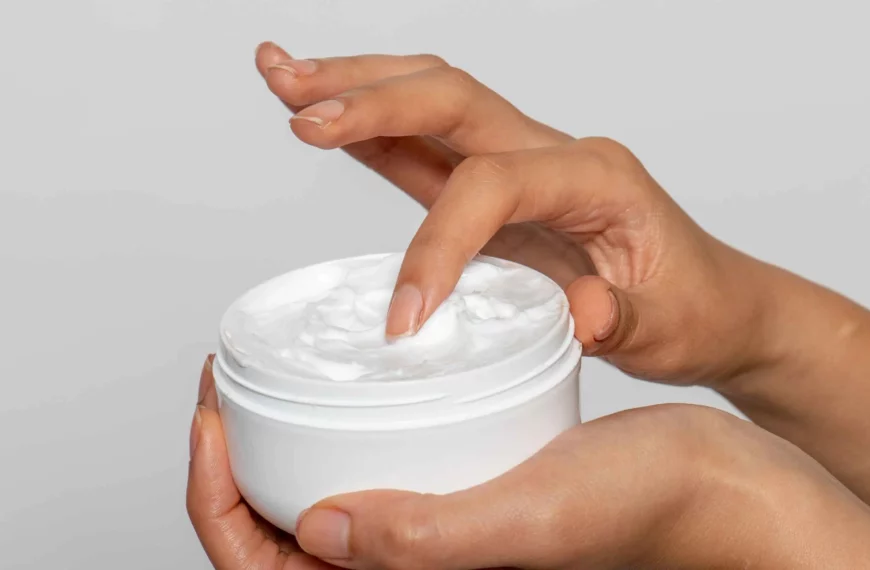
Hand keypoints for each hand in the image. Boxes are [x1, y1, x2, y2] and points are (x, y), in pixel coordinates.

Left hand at [188, 356, 869, 568]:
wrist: (702, 479)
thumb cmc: (639, 509)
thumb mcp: (526, 521)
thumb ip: (423, 540)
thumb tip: (319, 528)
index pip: (266, 566)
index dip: (214, 496)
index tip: (207, 415)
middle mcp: (411, 562)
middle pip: (275, 533)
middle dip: (225, 468)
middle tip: (217, 388)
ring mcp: (428, 523)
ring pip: (315, 495)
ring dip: (270, 445)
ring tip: (258, 379)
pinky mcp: (451, 485)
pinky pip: (367, 465)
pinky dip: (331, 428)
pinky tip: (334, 384)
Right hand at [254, 42, 775, 387]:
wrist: (707, 301)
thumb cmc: (691, 306)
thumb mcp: (669, 327)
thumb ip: (623, 320)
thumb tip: (580, 316)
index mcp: (595, 176)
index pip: (493, 184)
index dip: (439, 243)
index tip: (406, 315)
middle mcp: (551, 153)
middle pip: (451, 98)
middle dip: (370, 101)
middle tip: (299, 110)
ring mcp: (519, 163)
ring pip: (429, 103)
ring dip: (354, 89)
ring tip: (282, 78)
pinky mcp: (494, 191)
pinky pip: (423, 148)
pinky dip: (368, 130)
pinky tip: (321, 118)